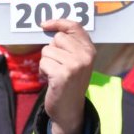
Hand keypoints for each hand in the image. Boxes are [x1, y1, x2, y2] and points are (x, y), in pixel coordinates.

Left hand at [40, 19, 95, 133]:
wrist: (70, 110)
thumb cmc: (70, 83)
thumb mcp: (77, 62)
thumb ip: (70, 45)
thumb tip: (49, 26)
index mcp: (90, 50)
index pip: (75, 27)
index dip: (58, 22)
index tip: (45, 24)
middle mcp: (85, 56)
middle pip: (57, 38)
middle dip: (52, 51)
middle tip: (58, 66)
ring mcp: (75, 65)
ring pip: (47, 51)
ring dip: (46, 63)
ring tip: (55, 75)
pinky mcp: (63, 74)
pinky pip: (43, 63)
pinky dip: (43, 72)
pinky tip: (51, 81)